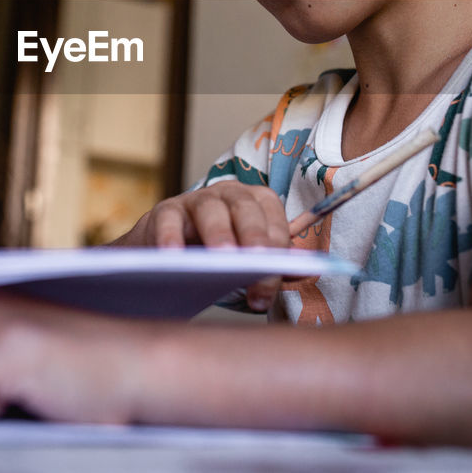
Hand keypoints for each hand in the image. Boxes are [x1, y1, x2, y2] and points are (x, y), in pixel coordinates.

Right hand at [111, 181, 288, 310]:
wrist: (171, 257)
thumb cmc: (218, 256)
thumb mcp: (247, 260)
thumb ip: (274, 264)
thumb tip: (305, 269)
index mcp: (255, 203)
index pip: (273, 218)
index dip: (277, 245)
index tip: (275, 277)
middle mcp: (228, 195)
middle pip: (245, 208)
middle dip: (253, 235)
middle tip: (255, 263)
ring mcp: (195, 200)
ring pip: (210, 209)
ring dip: (218, 233)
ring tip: (221, 259)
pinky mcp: (165, 211)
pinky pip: (168, 220)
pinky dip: (170, 237)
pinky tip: (173, 258)